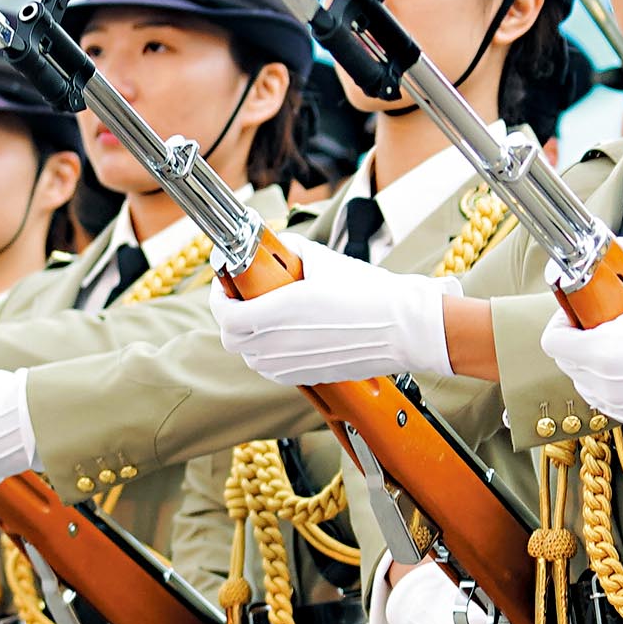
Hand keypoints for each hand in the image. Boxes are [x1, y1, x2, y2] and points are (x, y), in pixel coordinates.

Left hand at [211, 244, 450, 386]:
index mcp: (282, 310)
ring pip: (251, 357)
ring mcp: (293, 364)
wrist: (403, 328)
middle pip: (232, 339)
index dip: (219, 299)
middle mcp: (281, 342)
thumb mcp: (325, 260)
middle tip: (242, 300)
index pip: (227, 315)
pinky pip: (273, 369)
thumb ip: (291, 251)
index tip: (225, 285)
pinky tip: (286, 337)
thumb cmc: (370, 293)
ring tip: (266, 317)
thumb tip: (273, 246)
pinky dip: (270, 354)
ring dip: (249, 338)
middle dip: (231, 318)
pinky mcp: (307, 377)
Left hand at [539, 233, 622, 428]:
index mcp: (601, 354)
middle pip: (569, 362)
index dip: (563, 320)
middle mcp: (606, 387)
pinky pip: (613, 399)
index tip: (583, 310)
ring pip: (589, 383)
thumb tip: (618, 246)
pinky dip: (619, 382)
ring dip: (597, 362)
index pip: (553, 341)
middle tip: (607, 321)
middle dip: (582, 339)